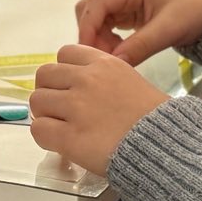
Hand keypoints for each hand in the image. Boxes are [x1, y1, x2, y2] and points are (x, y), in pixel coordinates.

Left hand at [28, 45, 169, 176]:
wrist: (164, 147)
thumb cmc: (155, 120)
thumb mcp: (132, 82)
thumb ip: (104, 78)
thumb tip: (78, 87)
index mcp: (104, 64)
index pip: (65, 53)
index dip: (63, 71)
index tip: (69, 86)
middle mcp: (86, 80)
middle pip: (44, 75)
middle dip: (49, 91)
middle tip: (59, 108)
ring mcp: (76, 107)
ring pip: (37, 101)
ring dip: (45, 114)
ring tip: (60, 126)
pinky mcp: (69, 136)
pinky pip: (38, 129)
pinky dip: (44, 136)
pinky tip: (59, 142)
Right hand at [73, 0, 201, 65]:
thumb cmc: (195, 11)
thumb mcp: (170, 29)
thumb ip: (141, 46)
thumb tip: (113, 64)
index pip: (94, 4)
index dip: (86, 30)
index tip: (88, 55)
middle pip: (88, 9)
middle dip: (91, 35)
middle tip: (103, 59)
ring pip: (95, 17)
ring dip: (98, 38)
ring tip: (116, 57)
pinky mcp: (126, 9)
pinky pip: (106, 24)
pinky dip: (107, 39)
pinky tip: (121, 52)